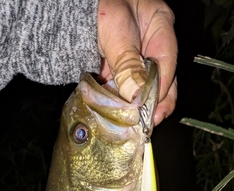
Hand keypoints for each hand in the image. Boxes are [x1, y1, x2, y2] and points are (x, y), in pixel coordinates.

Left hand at [97, 0, 177, 124]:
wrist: (76, 7)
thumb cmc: (99, 5)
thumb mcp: (117, 33)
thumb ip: (128, 64)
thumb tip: (137, 95)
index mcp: (160, 28)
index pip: (167, 66)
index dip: (161, 92)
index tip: (151, 112)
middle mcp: (150, 45)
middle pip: (159, 81)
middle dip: (152, 105)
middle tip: (144, 125)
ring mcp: (134, 57)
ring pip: (140, 88)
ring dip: (133, 106)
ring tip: (129, 123)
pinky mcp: (118, 67)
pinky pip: (122, 88)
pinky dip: (118, 101)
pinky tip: (115, 113)